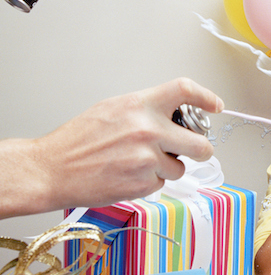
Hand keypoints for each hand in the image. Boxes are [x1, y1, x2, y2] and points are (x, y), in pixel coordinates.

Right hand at [29, 78, 221, 211]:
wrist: (51, 169)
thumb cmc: (78, 140)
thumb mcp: (114, 109)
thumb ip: (147, 108)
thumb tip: (175, 113)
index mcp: (141, 105)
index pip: (185, 90)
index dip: (206, 96)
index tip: (215, 105)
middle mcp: (149, 130)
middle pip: (200, 142)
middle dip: (201, 148)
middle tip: (195, 149)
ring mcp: (148, 159)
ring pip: (180, 167)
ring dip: (168, 166)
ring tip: (140, 162)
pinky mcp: (143, 184)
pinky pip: (162, 183)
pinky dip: (151, 181)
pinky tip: (129, 174)